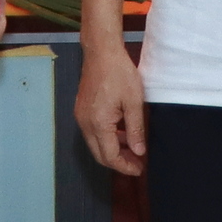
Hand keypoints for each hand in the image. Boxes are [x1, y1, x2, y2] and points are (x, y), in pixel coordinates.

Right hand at [74, 36, 147, 177]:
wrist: (101, 52)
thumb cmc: (119, 73)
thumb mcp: (133, 102)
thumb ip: (135, 129)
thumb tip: (139, 151)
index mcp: (98, 123)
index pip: (110, 156)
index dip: (125, 166)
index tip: (140, 169)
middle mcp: (85, 123)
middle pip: (99, 154)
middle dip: (118, 162)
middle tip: (137, 163)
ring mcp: (81, 116)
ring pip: (95, 144)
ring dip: (112, 150)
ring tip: (133, 149)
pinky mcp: (81, 110)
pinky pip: (92, 132)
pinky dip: (106, 138)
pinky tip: (121, 133)